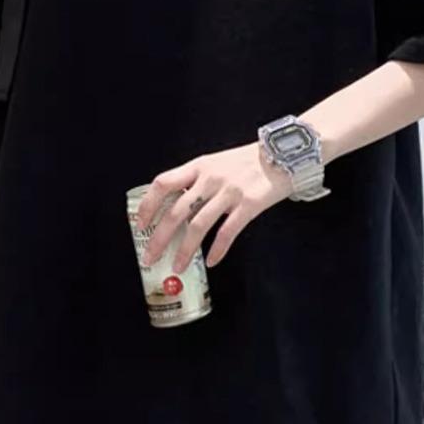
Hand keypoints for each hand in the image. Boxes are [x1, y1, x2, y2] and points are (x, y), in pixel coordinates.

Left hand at [131, 142, 289, 272]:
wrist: (283, 156)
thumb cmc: (247, 163)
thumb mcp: (215, 164)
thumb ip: (196, 182)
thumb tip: (174, 210)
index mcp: (198, 166)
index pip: (163, 184)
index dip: (148, 206)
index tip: (141, 225)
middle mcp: (210, 178)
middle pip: (175, 212)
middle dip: (159, 239)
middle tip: (151, 258)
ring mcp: (229, 191)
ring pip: (198, 226)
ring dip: (184, 251)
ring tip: (177, 267)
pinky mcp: (249, 205)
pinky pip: (227, 233)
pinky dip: (217, 250)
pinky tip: (212, 262)